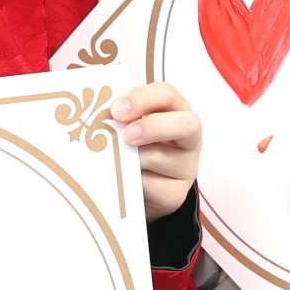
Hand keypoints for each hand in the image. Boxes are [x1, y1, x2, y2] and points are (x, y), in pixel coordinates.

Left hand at [113, 82, 201, 220]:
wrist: (135, 189)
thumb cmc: (132, 148)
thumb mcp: (127, 127)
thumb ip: (120, 118)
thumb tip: (101, 116)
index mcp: (175, 111)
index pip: (166, 94)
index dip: (143, 98)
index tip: (117, 110)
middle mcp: (188, 137)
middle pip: (185, 125)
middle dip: (153, 127)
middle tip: (126, 135)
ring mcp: (186, 167)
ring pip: (160, 158)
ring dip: (132, 158)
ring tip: (115, 161)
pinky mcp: (176, 194)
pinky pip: (152, 186)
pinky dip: (132, 182)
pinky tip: (122, 181)